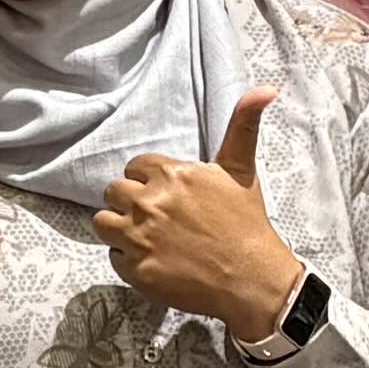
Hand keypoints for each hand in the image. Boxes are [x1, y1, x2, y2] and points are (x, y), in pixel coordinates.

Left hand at [95, 91, 305, 336]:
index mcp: (171, 175)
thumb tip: (265, 89)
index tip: (166, 195)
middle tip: (156, 218)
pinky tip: (155, 261)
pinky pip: (113, 257)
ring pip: (102, 222)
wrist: (252, 279)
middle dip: (130, 203)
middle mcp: (150, 203)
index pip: (134, 167)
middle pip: (113, 191)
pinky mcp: (136, 270)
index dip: (148, 180)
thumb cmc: (246, 223)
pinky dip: (129, 260)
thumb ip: (243, 125)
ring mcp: (139, 238)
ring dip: (119, 229)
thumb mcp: (242, 170)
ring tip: (146, 238)